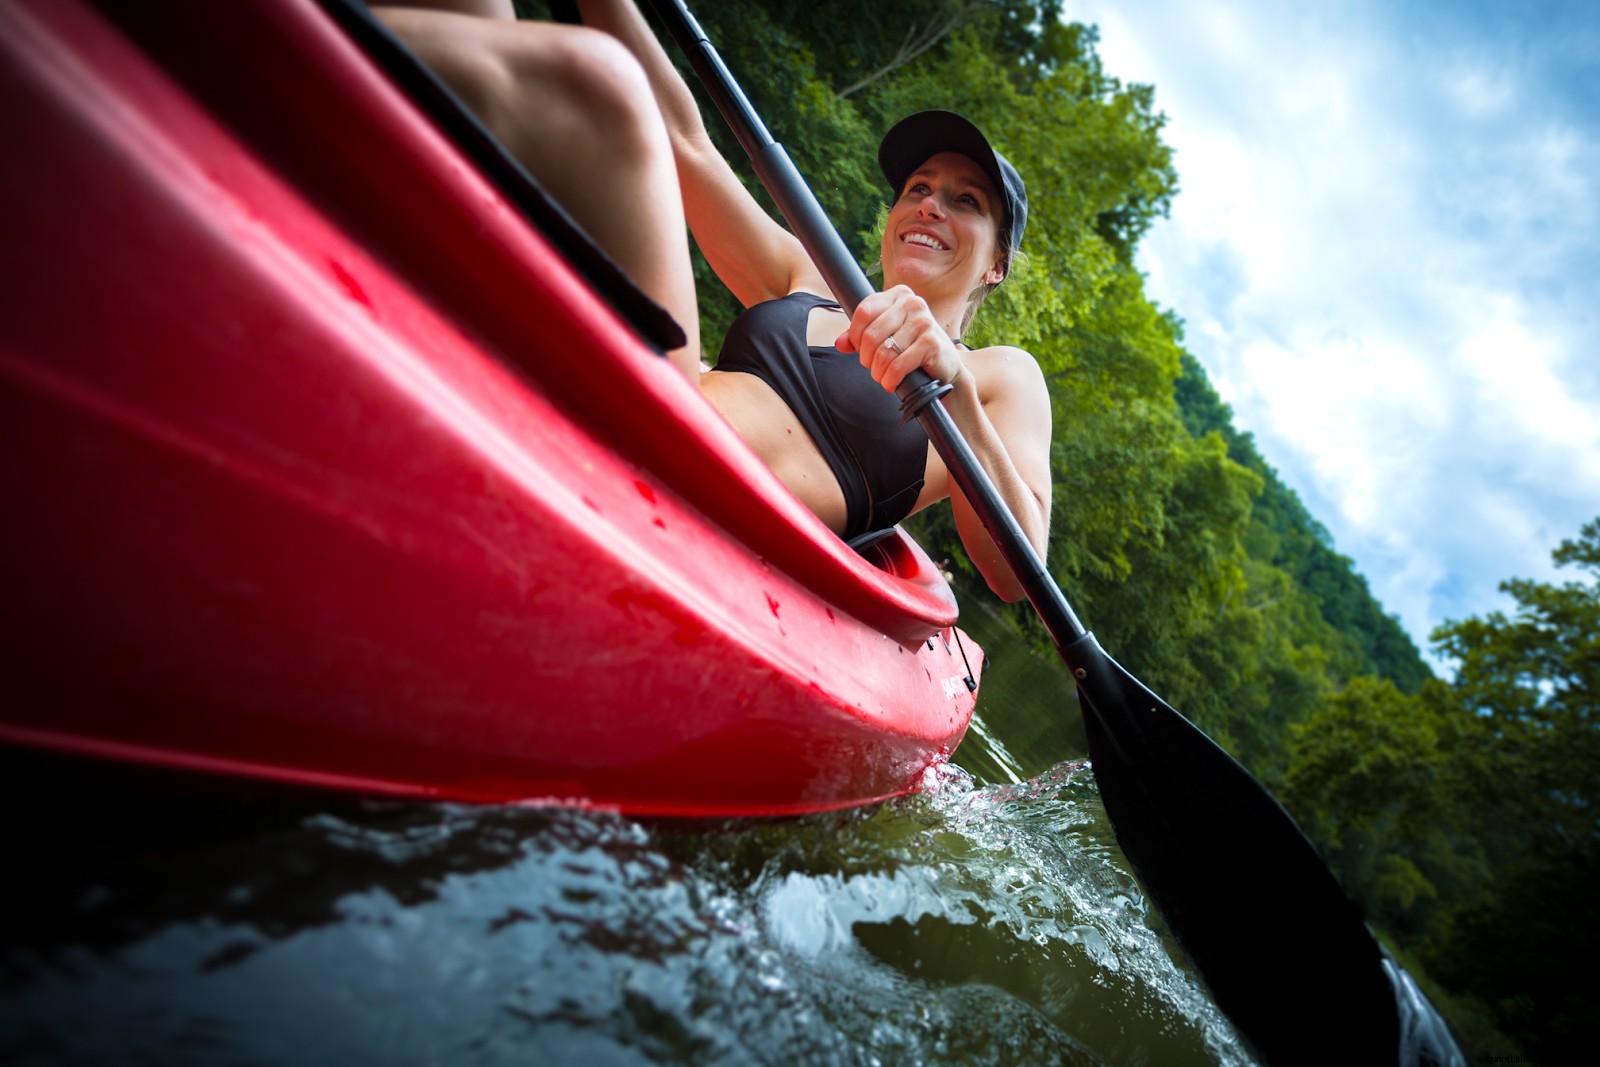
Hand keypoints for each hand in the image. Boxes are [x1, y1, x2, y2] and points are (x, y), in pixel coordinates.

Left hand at [834, 285, 961, 392]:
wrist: (945, 367)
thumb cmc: (914, 349)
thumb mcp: (888, 336)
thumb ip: (861, 336)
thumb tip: (840, 343)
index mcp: (899, 295)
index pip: (864, 311)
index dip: (855, 335)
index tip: (860, 349)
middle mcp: (912, 303)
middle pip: (871, 334)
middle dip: (866, 358)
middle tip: (872, 368)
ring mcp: (923, 321)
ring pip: (883, 351)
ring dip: (878, 372)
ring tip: (882, 377)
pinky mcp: (931, 342)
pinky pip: (898, 364)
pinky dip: (890, 378)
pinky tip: (891, 383)